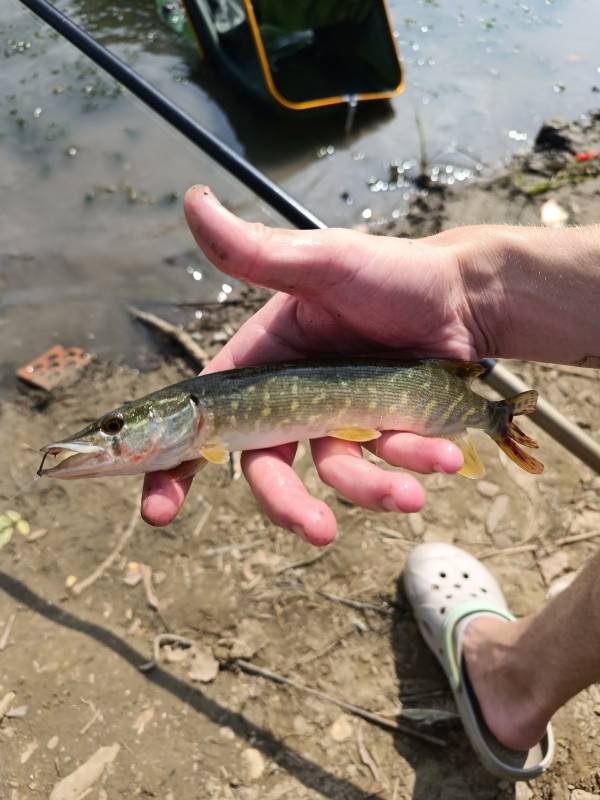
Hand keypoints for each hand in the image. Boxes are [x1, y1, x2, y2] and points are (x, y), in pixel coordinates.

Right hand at [141, 186, 484, 544]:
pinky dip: (414, 464)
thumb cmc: (392, 273)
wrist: (468, 298)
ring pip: (336, 474)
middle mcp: (294, 399)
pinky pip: (388, 465)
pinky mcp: (385, 436)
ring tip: (410, 492)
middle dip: (286, 503)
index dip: (177, 464)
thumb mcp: (324, 261)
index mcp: (264, 362)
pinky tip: (442, 453)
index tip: (159, 509)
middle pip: (268, 464)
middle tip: (315, 530)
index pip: (208, 418)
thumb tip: (192, 202)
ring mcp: (341, 421)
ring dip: (371, 489)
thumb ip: (258, 252)